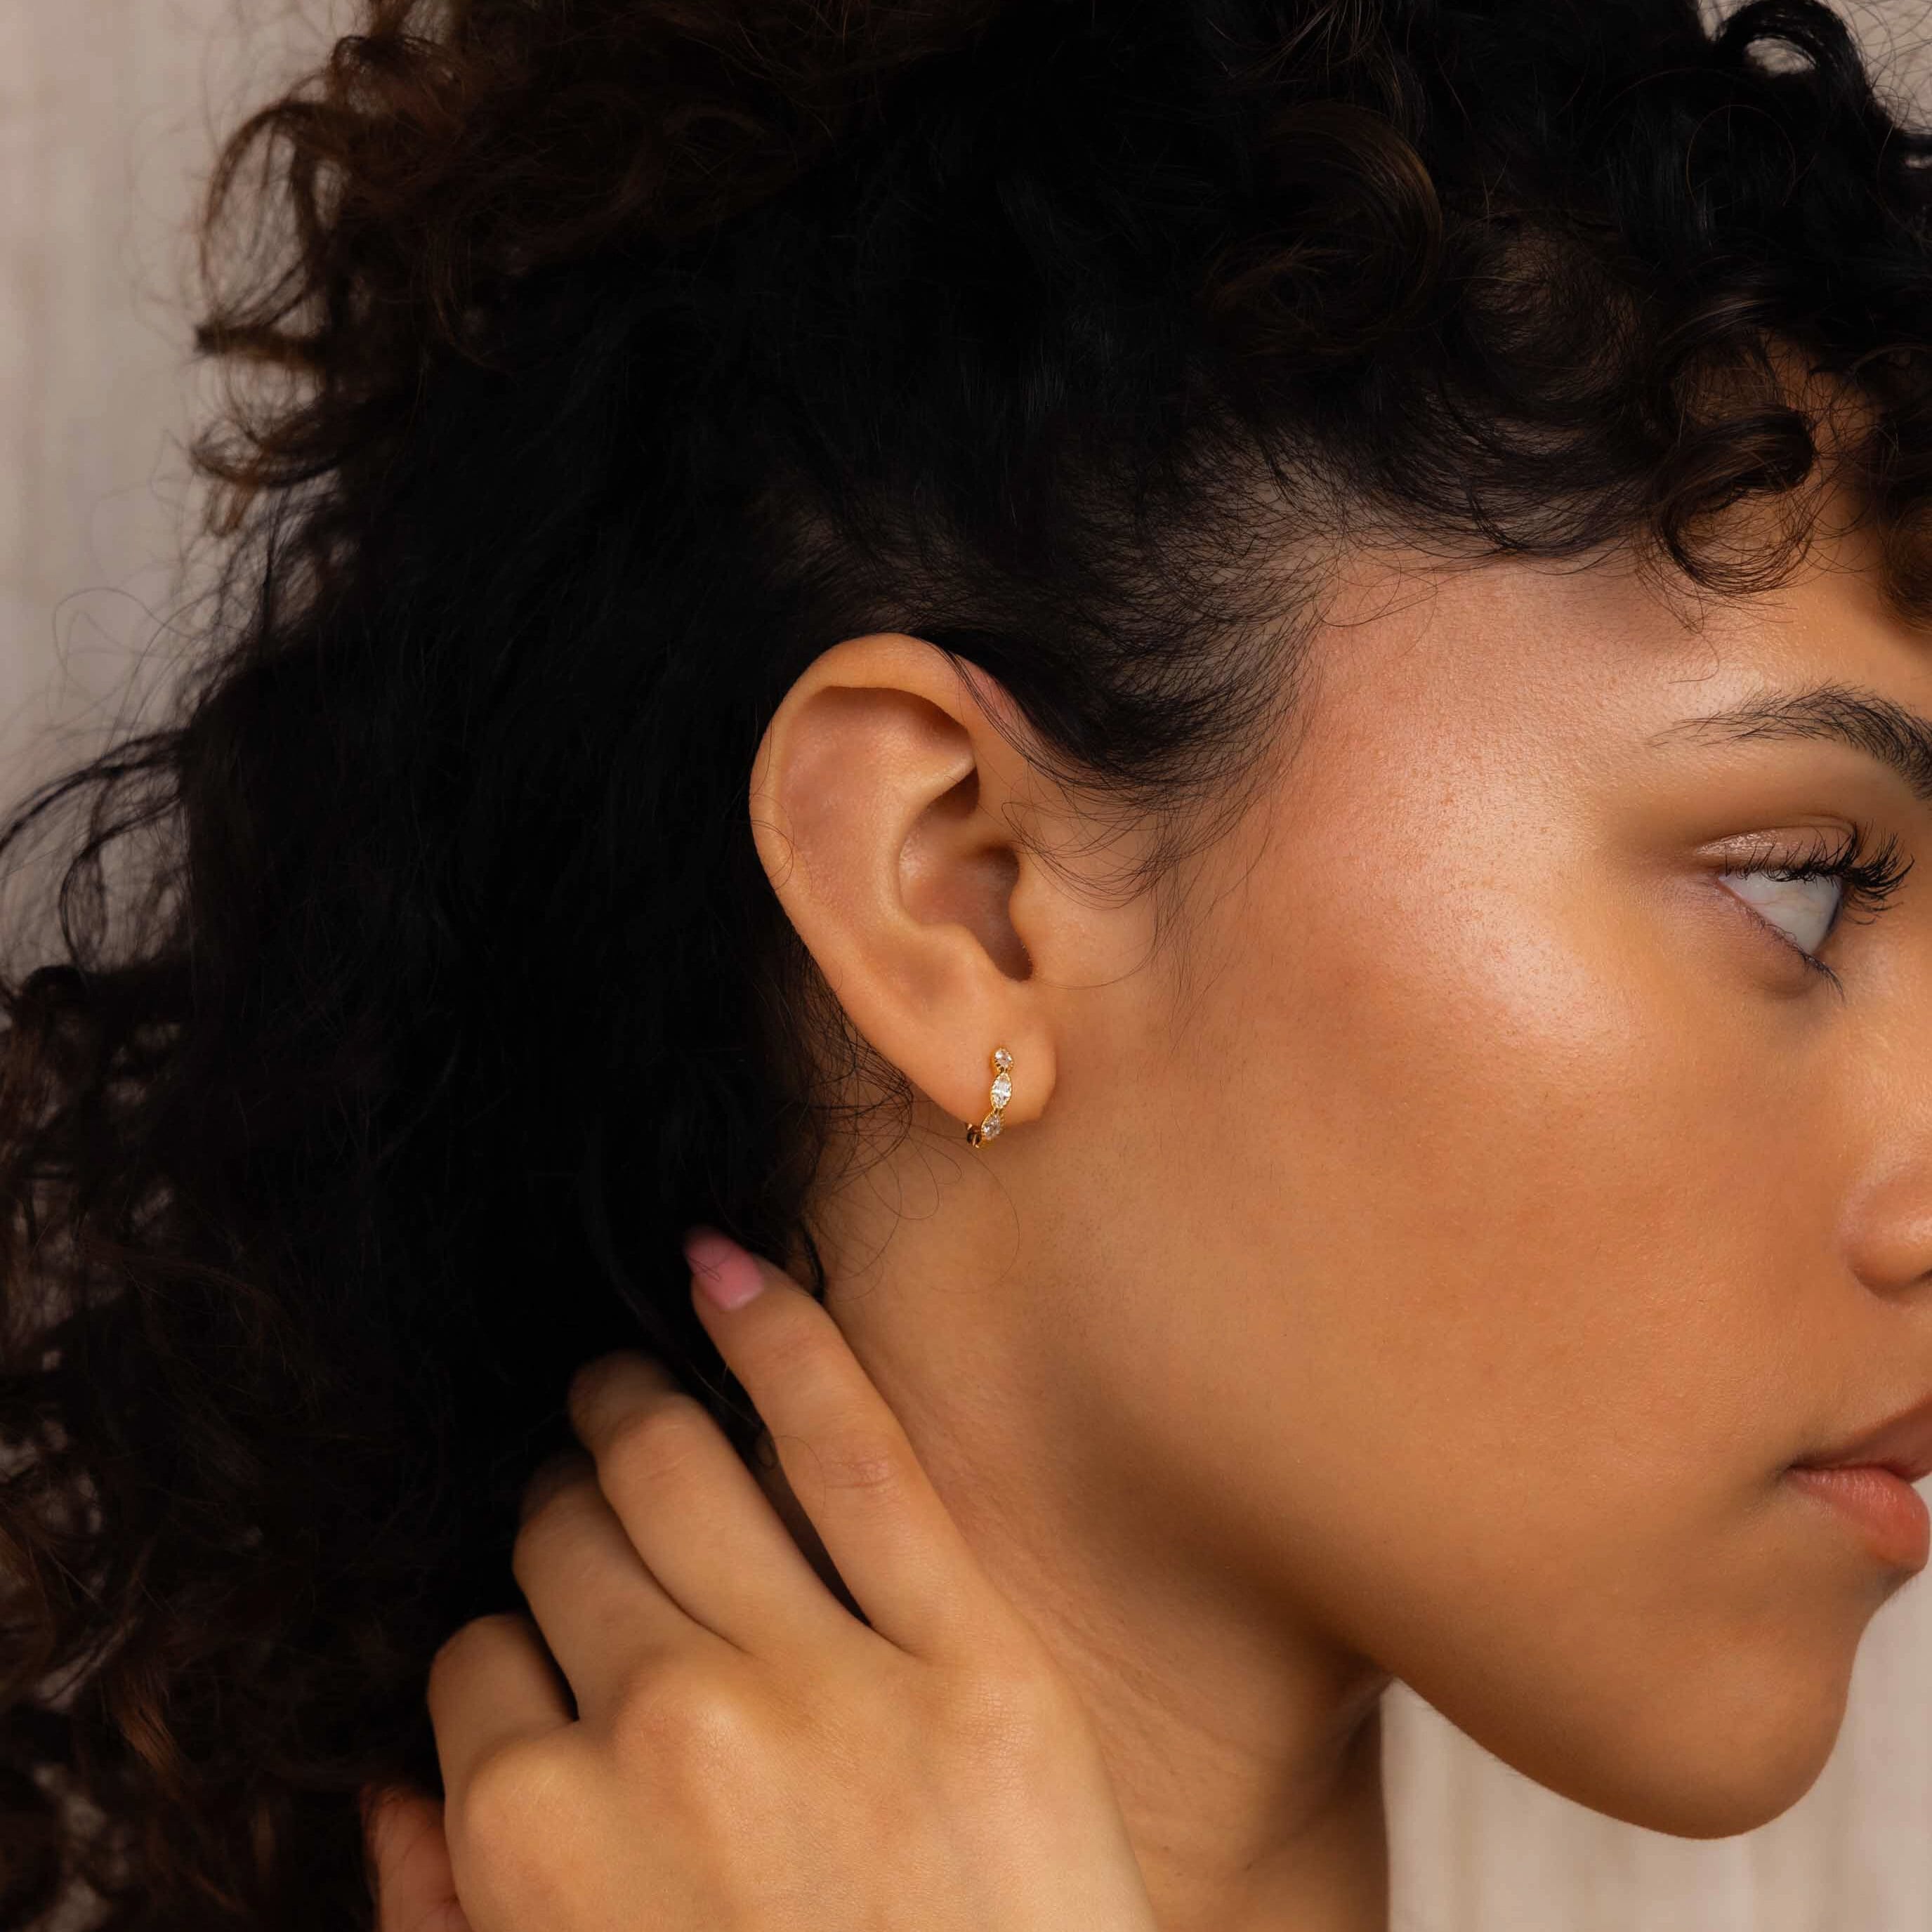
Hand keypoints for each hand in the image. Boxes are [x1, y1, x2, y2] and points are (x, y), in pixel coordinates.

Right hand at [366, 1228, 1158, 1931]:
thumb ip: (448, 1922)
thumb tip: (389, 1792)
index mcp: (536, 1839)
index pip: (477, 1655)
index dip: (510, 1639)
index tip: (549, 1631)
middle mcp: (662, 1732)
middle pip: (568, 1542)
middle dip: (564, 1514)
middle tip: (586, 1491)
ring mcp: (822, 1683)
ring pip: (676, 1468)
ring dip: (633, 1407)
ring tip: (629, 1387)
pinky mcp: (970, 1657)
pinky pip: (851, 1448)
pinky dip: (780, 1335)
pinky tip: (727, 1267)